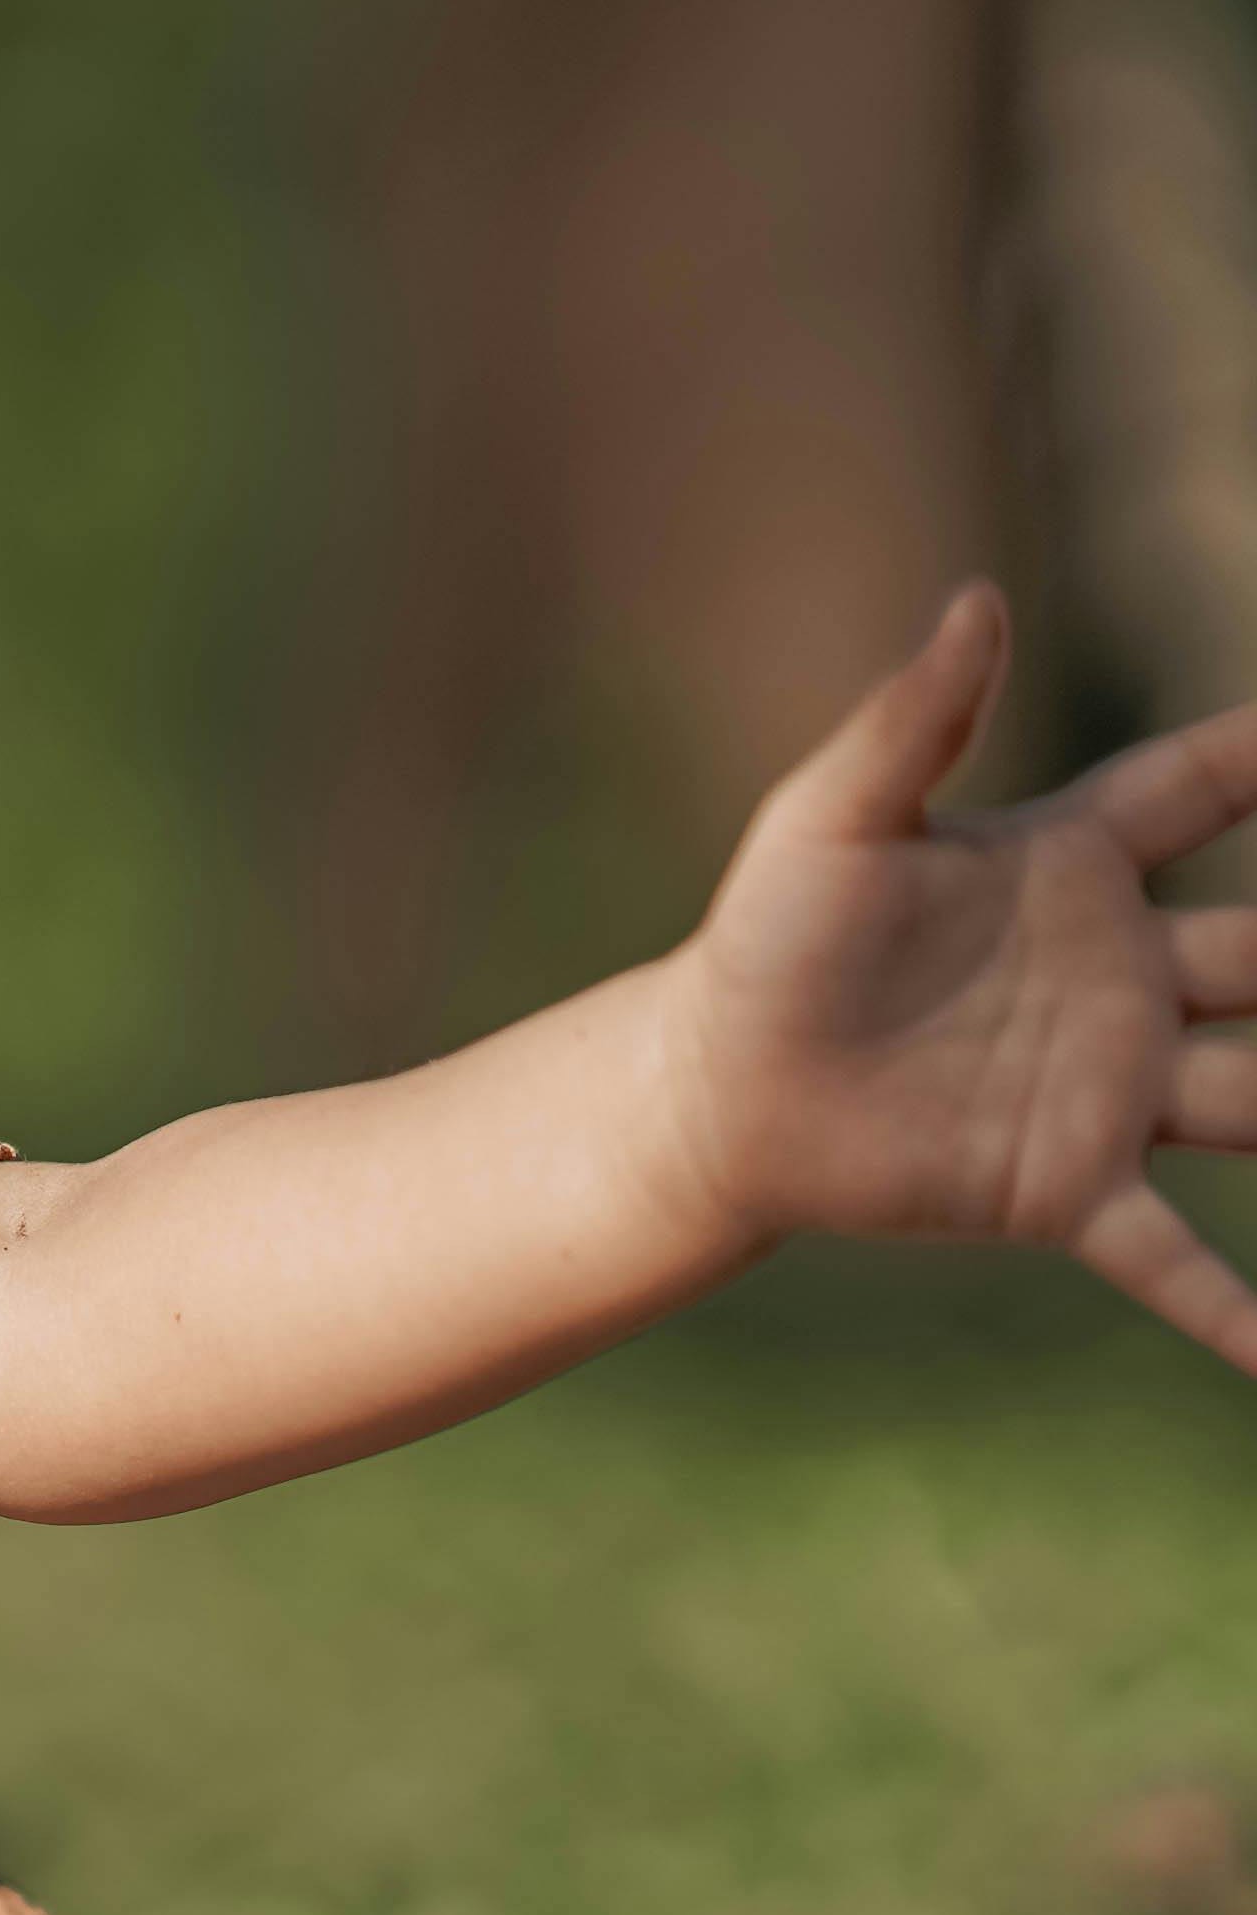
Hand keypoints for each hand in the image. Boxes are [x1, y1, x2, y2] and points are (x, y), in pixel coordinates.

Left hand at [662, 586, 1256, 1367]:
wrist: (710, 1090)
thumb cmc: (764, 941)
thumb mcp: (830, 822)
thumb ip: (914, 722)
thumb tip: (975, 600)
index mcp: (1073, 868)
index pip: (1204, 785)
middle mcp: (1126, 976)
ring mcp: (1112, 1089)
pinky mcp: (1065, 1189)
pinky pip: (1175, 1257)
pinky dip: (1236, 1314)